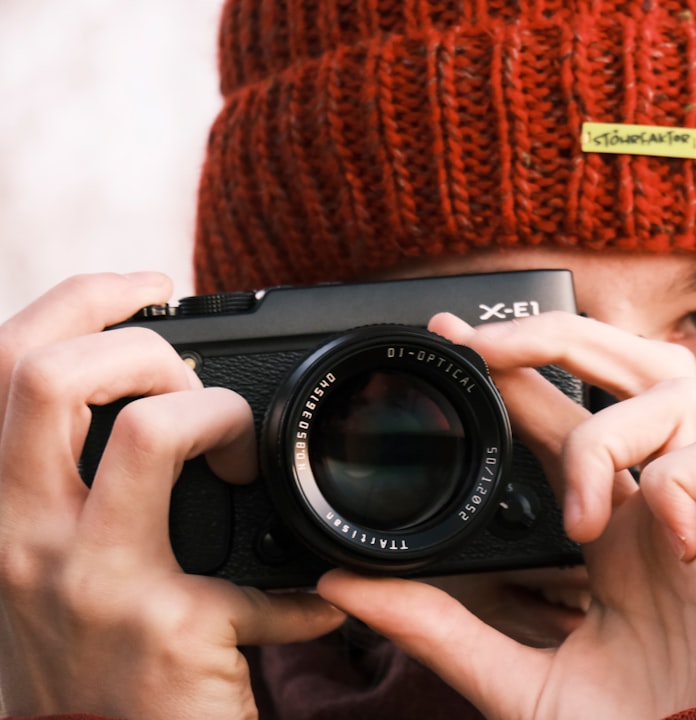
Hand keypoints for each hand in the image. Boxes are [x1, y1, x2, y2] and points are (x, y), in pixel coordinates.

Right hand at [0, 273, 343, 718]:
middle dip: (142, 349)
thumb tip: (159, 403)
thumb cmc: (84, 662)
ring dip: (219, 419)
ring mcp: (95, 582)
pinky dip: (308, 588)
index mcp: (4, 510)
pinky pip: (267, 576)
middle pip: (48, 377)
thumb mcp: (50, 565)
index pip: (6, 365)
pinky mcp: (173, 628)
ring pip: (147, 433)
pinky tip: (320, 605)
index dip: (78, 301)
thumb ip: (80, 487)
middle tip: (197, 385)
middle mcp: (26, 539)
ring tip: (244, 460)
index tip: (150, 286)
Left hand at [318, 311, 695, 718]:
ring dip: (609, 434)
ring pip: (675, 388)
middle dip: (562, 336)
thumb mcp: (510, 676)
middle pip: (631, 367)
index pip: (563, 419)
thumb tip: (342, 587)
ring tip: (582, 517)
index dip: (518, 371)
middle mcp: (654, 505)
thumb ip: (437, 626)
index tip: (452, 340)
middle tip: (488, 345)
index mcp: (609, 530)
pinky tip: (669, 537)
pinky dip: (677, 480)